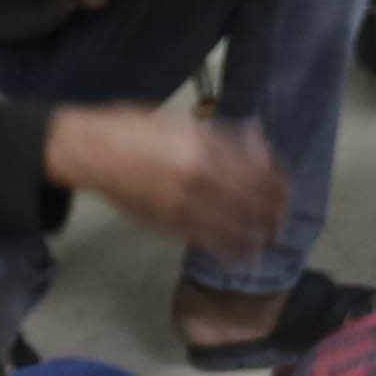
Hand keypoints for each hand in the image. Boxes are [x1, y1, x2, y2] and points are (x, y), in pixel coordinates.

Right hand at [53, 102, 286, 254]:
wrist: (90, 151)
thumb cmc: (132, 129)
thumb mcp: (180, 121)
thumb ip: (218, 133)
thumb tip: (253, 136)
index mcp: (202, 147)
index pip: (255, 169)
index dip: (275, 180)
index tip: (285, 183)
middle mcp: (198, 178)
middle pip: (252, 201)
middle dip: (274, 209)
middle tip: (284, 213)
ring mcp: (184, 205)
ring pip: (235, 226)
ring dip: (260, 233)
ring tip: (273, 235)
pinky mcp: (169, 224)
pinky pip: (208, 242)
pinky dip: (232, 251)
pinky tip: (247, 254)